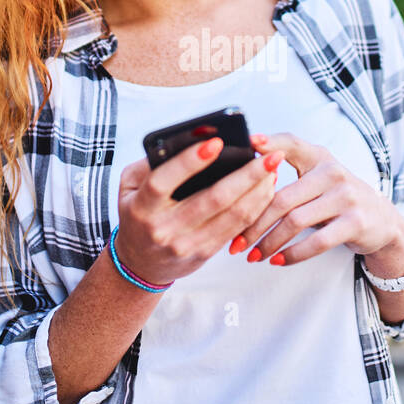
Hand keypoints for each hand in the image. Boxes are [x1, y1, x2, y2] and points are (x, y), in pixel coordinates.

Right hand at [113, 136, 282, 285]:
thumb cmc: (138, 213)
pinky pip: (238, 228)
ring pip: (234, 216)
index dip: (189, 161)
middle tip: (271, 155)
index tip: (216, 142)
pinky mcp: (206, 253)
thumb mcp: (130, 186)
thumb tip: (188, 140)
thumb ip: (150, 164)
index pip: (164, 182)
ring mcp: (188, 244)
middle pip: (214, 199)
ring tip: (273, 169)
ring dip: (259, 191)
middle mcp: (165, 228)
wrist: (140, 263)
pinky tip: (266, 189)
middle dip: (248, 175)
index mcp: (142, 207)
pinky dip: (256, 206)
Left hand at [234, 132, 403, 266]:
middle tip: (235, 242)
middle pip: (283, 197)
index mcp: (319, 157)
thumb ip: (289, 174)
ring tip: (252, 255)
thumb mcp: (318, 179)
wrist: (381, 220)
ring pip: (295, 221)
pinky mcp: (355, 222)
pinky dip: (293, 254)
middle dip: (254, 223)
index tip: (249, 142)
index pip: (292, 144)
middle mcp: (333, 173)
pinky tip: (278, 260)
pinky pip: (317, 241)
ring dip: (269, 242)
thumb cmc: (336, 199)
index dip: (271, 142)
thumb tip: (243, 182)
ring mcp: (346, 197)